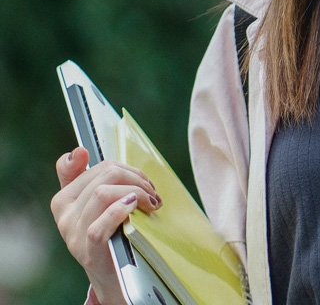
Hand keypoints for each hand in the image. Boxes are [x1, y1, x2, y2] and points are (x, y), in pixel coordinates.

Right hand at [51, 147, 161, 304]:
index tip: (126, 171)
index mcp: (64, 200)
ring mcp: (73, 233)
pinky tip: (137, 207)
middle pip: (104, 176)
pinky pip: (102, 222)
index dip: (115, 165)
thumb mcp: (97, 205)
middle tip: (151, 190)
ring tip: (151, 201)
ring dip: (136, 191)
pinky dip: (122, 209)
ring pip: (103, 193)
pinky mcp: (88, 248)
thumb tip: (79, 150)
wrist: (113, 273)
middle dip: (135, 178)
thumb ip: (89, 177)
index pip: (93, 167)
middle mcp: (64, 215)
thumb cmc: (109, 231)